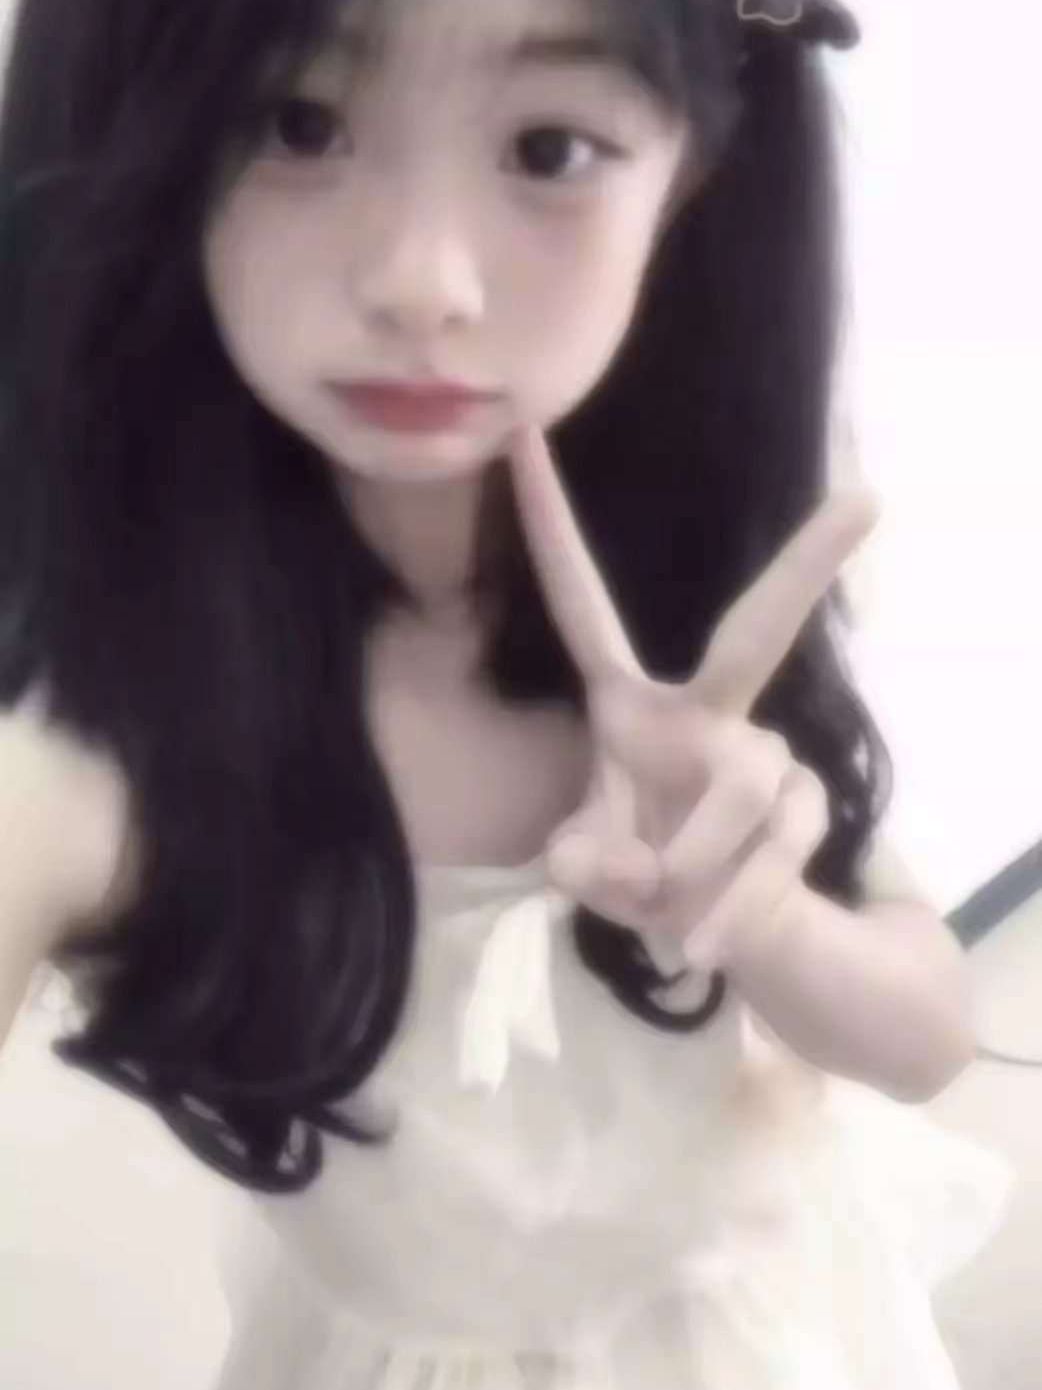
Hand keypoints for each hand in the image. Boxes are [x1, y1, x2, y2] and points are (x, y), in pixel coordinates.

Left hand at [508, 425, 879, 977]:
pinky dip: (730, 907)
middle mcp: (703, 713)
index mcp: (627, 703)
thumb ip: (585, 863)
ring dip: (697, 862)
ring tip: (667, 922)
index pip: (580, 604)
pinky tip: (696, 952)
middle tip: (866, 500)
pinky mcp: (801, 810)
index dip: (548, 526)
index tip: (521, 436)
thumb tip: (613, 860)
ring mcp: (761, 758)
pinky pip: (774, 852)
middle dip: (804, 564)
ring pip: (744, 788)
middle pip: (755, 632)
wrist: (711, 932)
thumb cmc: (635, 868)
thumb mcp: (590, 868)